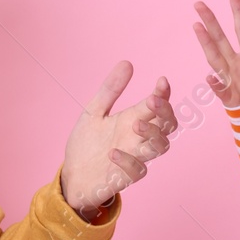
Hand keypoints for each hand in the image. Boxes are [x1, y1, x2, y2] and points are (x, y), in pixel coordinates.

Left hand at [61, 61, 175, 213]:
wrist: (72, 175)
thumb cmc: (86, 145)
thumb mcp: (94, 112)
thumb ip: (110, 90)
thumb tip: (127, 63)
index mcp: (134, 119)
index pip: (158, 106)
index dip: (164, 94)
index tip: (161, 81)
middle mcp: (138, 138)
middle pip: (168, 125)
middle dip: (165, 112)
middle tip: (151, 101)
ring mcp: (135, 157)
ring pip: (161, 147)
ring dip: (153, 134)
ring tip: (135, 124)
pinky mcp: (126, 177)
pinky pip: (138, 171)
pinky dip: (129, 161)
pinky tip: (113, 153)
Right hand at [192, 0, 239, 106]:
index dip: (237, 11)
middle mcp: (235, 64)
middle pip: (221, 39)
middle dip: (210, 22)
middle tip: (199, 4)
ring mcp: (229, 79)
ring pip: (215, 58)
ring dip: (206, 43)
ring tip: (197, 27)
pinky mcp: (228, 97)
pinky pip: (220, 89)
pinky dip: (215, 83)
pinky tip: (210, 76)